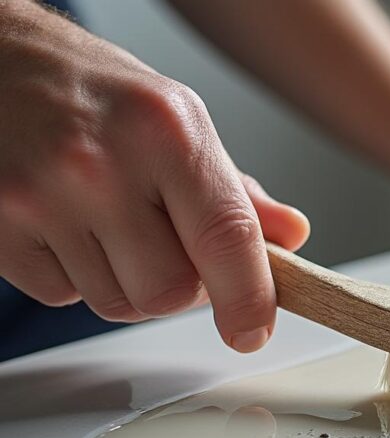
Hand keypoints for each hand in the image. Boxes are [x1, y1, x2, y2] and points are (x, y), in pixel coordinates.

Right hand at [0, 2, 308, 351]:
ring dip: (128, 280)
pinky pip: (61, 296)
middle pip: (168, 293)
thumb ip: (234, 192)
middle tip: (168, 242)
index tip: (253, 331)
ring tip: (110, 219)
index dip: (248, 298)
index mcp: (165, 130)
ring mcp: (38, 199)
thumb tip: (288, 236)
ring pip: (116, 303)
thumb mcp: (179, 121)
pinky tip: (68, 222)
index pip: (225, 236)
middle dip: (181, 286)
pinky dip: (76, 275)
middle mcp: (100, 164)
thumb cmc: (95, 91)